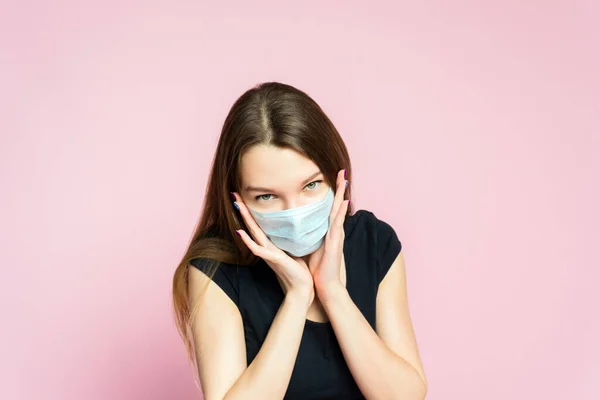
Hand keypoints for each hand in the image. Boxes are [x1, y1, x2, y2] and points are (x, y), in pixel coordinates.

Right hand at [231, 192, 314, 301]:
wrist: (302, 288)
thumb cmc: (299, 269)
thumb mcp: (294, 247)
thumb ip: (289, 236)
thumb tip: (293, 221)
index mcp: (271, 243)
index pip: (259, 223)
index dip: (252, 210)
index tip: (245, 195)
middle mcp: (266, 247)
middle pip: (252, 225)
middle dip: (244, 209)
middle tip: (235, 193)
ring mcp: (268, 253)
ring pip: (253, 233)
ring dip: (244, 219)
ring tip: (237, 205)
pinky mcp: (274, 259)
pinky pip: (258, 249)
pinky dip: (248, 241)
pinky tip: (241, 233)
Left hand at [308, 169, 348, 295]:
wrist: (324, 285)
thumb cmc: (317, 268)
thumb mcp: (311, 246)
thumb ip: (309, 234)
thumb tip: (299, 224)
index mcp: (328, 230)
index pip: (330, 207)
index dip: (333, 192)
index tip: (333, 177)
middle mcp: (334, 230)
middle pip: (337, 204)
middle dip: (340, 187)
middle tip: (342, 170)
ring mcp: (336, 235)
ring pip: (339, 209)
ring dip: (342, 193)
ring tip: (344, 178)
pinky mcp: (335, 242)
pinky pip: (338, 223)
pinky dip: (341, 212)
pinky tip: (344, 201)